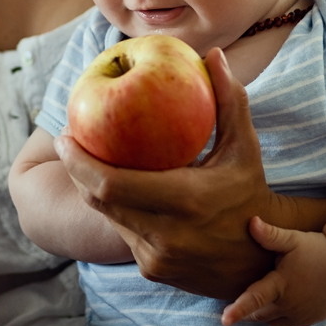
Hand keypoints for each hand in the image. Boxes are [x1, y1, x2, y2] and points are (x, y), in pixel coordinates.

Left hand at [55, 48, 284, 298]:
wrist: (260, 261)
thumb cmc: (249, 192)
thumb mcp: (244, 147)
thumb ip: (229, 100)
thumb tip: (213, 55)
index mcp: (187, 201)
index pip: (112, 185)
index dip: (80, 163)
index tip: (65, 135)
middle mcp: (167, 234)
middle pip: (99, 202)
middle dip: (76, 170)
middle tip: (66, 141)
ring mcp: (156, 257)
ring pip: (106, 218)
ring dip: (91, 189)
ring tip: (82, 158)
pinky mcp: (152, 270)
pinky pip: (121, 232)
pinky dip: (112, 208)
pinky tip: (107, 185)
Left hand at [221, 217, 325, 325]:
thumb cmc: (317, 248)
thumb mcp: (293, 239)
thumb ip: (271, 235)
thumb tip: (252, 221)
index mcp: (282, 285)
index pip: (255, 299)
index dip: (238, 310)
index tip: (224, 320)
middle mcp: (291, 305)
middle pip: (258, 314)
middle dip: (248, 308)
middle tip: (243, 296)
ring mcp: (302, 315)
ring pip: (271, 322)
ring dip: (262, 314)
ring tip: (260, 300)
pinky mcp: (311, 319)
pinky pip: (287, 325)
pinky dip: (279, 318)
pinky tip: (280, 303)